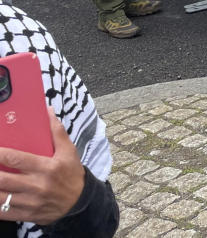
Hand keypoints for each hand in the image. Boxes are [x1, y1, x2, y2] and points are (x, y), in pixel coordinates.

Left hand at [0, 108, 85, 224]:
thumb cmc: (72, 173)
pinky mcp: (28, 215)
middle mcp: (37, 185)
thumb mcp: (69, 151)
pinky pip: (4, 212)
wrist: (80, 202)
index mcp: (46, 167)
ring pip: (1, 197)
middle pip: (3, 179)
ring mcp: (31, 202)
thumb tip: (47, 111)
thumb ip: (57, 131)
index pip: (16, 159)